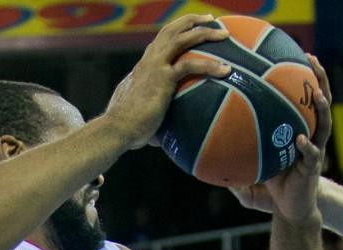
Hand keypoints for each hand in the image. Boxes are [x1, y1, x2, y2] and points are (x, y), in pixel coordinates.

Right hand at [104, 15, 229, 149]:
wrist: (117, 129)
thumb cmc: (128, 129)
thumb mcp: (140, 115)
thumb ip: (152, 116)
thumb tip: (159, 137)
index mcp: (143, 66)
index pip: (160, 41)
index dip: (176, 31)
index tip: (191, 28)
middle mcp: (149, 61)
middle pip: (171, 30)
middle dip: (192, 21)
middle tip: (211, 19)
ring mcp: (155, 67)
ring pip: (182, 39)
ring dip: (205, 33)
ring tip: (225, 35)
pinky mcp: (163, 78)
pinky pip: (190, 65)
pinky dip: (210, 65)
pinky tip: (226, 70)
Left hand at [230, 54, 332, 225]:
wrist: (290, 211)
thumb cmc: (271, 191)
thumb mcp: (249, 168)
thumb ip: (231, 157)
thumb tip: (203, 150)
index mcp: (294, 131)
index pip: (299, 99)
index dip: (298, 78)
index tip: (290, 56)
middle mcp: (308, 135)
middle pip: (318, 101)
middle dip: (318, 78)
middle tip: (311, 58)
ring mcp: (314, 149)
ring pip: (323, 123)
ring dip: (321, 106)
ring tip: (316, 91)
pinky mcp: (313, 168)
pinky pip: (311, 153)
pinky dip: (306, 145)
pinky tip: (300, 138)